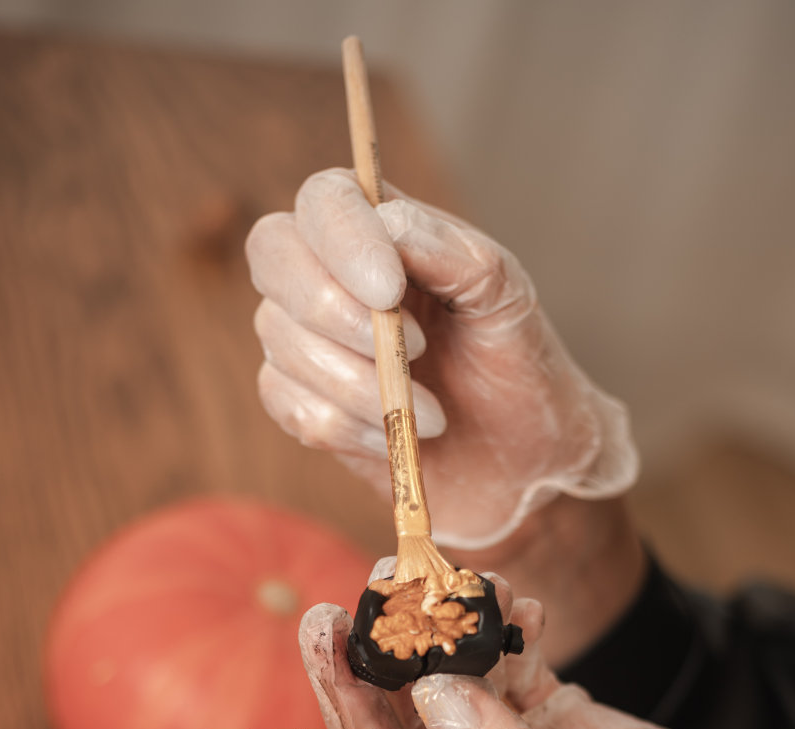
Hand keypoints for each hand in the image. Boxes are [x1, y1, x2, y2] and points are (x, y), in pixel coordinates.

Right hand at [247, 170, 637, 548]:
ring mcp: (310, 339)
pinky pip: (287, 402)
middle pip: (273, 254)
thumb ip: (451, 251)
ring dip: (359, 384)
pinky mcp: (304, 403)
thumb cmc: (516, 367)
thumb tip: (388, 223)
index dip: (342, 240)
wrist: (521, 462)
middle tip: (415, 352)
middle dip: (333, 308)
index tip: (390, 290)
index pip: (325, 200)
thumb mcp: (505, 297)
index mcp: (383, 231)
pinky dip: (347, 426)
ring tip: (431, 412)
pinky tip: (395, 436)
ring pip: (279, 337)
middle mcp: (332, 275)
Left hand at [299, 587, 794, 728]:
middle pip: (412, 721)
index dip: (345, 700)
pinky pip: (526, 674)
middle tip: (377, 578)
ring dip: (455, 631)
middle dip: (390, 651)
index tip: (321, 631)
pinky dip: (516, 635)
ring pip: (469, 687)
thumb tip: (433, 686)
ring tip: (445, 571)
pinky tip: (517, 601)